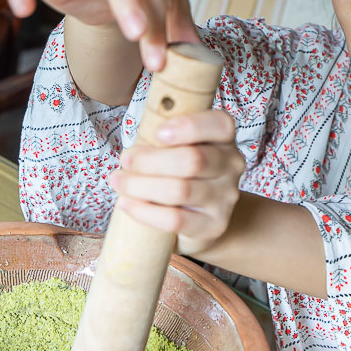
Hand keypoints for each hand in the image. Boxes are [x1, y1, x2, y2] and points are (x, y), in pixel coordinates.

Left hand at [108, 110, 244, 254]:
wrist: (202, 217)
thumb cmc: (181, 173)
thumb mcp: (177, 148)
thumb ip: (162, 142)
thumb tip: (132, 155)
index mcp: (224, 139)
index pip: (220, 125)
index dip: (189, 126)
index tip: (158, 133)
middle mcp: (231, 166)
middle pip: (193, 160)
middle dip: (149, 160)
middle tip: (125, 160)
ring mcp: (226, 198)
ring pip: (180, 190)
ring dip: (140, 185)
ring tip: (118, 182)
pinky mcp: (213, 225)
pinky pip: (174, 219)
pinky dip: (144, 211)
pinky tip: (126, 204)